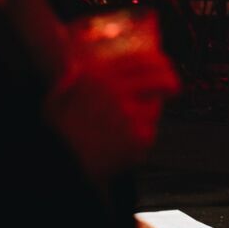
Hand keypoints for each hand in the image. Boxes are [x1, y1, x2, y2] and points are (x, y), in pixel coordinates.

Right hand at [44, 43, 180, 183]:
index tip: (164, 64)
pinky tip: (124, 145)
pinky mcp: (138, 137)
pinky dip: (141, 138)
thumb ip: (68, 81)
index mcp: (101, 77)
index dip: (158, 61)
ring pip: (153, 109)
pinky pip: (148, 133)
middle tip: (174, 87)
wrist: (61, 168)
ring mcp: (130, 114)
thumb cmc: (57, 136)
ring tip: (129, 127)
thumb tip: (75, 68)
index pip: (141, 60)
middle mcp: (118, 91)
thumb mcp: (54, 100)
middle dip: (170, 81)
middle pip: (158, 79)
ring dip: (148, 115)